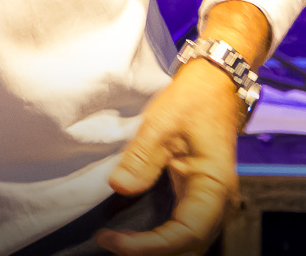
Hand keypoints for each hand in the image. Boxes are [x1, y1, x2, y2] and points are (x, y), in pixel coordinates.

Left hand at [95, 59, 243, 254]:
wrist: (212, 87)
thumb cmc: (191, 102)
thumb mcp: (161, 124)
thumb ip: (141, 158)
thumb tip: (119, 187)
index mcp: (214, 186)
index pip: (186, 232)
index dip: (150, 245)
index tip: (114, 241)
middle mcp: (217, 200)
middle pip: (189, 244)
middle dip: (151, 252)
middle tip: (109, 243)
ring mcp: (210, 199)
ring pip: (189, 240)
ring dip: (157, 248)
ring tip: (118, 243)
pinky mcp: (198, 195)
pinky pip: (184, 227)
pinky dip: (162, 237)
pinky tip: (136, 235)